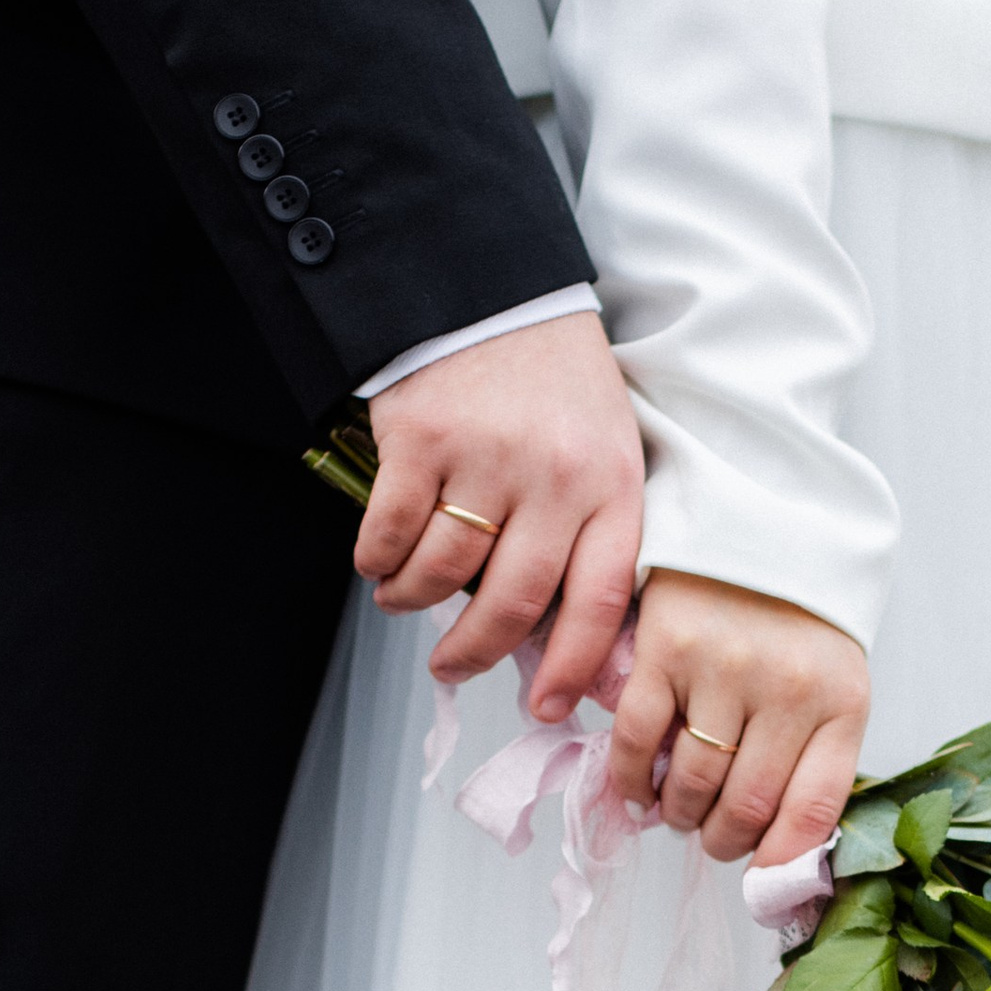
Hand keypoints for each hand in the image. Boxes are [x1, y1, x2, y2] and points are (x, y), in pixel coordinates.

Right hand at [356, 310, 644, 717]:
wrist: (490, 284)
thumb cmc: (549, 379)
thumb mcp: (600, 447)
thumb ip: (588, 531)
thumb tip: (561, 639)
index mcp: (611, 485)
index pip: (600, 602)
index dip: (570, 667)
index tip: (546, 706)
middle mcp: (554, 478)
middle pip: (513, 605)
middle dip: (473, 654)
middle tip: (451, 666)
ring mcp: (486, 459)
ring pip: (443, 575)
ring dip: (412, 602)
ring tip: (404, 597)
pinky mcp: (422, 441)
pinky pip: (391, 536)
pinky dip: (378, 562)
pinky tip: (380, 559)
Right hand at [609, 570, 870, 870]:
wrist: (759, 522)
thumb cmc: (799, 621)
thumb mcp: (833, 686)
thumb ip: (815, 763)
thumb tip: (773, 861)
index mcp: (841, 704)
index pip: (812, 814)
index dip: (779, 862)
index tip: (758, 877)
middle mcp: (787, 688)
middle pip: (744, 808)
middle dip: (721, 841)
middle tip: (711, 837)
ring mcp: (724, 667)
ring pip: (690, 783)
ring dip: (678, 815)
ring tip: (678, 811)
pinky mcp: (665, 647)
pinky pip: (636, 740)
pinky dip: (629, 780)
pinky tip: (638, 790)